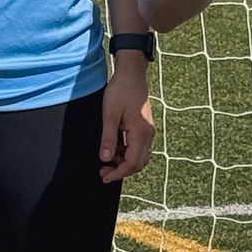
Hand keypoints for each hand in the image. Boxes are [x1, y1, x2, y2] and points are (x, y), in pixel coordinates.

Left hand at [99, 59, 153, 182]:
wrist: (131, 74)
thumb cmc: (120, 91)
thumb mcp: (109, 115)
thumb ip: (108, 138)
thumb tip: (105, 159)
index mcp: (141, 133)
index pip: (132, 163)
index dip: (118, 173)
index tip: (104, 176)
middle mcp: (148, 135)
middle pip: (138, 163)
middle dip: (121, 170)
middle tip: (103, 171)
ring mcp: (147, 131)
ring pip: (138, 155)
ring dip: (123, 160)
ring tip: (106, 156)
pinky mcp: (144, 127)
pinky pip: (137, 146)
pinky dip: (126, 151)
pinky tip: (114, 145)